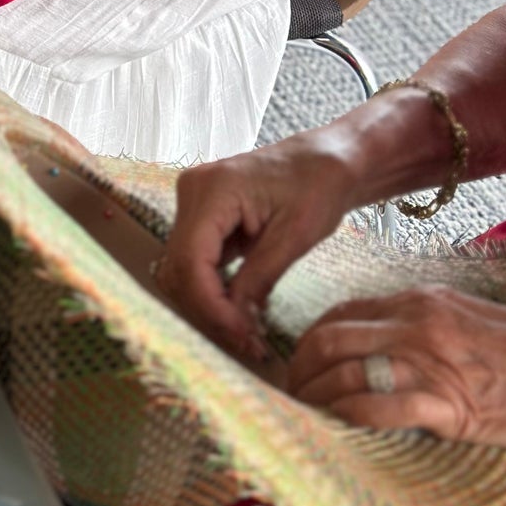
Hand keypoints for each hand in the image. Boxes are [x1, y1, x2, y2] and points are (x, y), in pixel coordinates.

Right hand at [155, 142, 357, 359]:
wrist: (325, 160)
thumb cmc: (317, 185)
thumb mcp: (294, 236)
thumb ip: (259, 278)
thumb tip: (236, 324)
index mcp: (213, 189)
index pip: (191, 259)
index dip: (211, 305)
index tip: (242, 336)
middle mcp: (191, 192)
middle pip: (180, 268)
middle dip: (210, 311)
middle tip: (248, 344)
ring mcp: (193, 203)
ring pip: (182, 270)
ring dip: (209, 305)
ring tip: (246, 334)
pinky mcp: (202, 217)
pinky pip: (195, 262)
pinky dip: (213, 290)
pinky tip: (240, 311)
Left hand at [286, 287, 505, 466]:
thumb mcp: (476, 313)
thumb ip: (434, 317)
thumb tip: (406, 329)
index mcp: (423, 299)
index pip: (345, 310)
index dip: (313, 336)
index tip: (302, 358)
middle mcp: (417, 322)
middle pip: (332, 336)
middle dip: (301, 364)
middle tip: (289, 388)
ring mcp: (429, 361)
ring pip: (345, 370)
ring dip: (315, 395)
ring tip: (303, 413)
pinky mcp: (445, 405)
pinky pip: (377, 408)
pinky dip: (348, 418)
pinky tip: (336, 427)